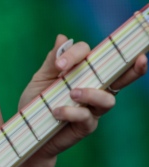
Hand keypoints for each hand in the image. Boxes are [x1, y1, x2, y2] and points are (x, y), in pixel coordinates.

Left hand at [19, 34, 147, 160]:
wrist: (28, 128)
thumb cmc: (36, 100)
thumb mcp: (41, 78)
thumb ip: (53, 61)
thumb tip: (62, 38)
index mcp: (84, 72)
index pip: (92, 55)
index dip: (78, 54)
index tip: (59, 65)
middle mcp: (94, 88)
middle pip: (120, 76)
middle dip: (134, 68)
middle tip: (141, 58)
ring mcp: (93, 107)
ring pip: (108, 99)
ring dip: (91, 94)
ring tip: (72, 94)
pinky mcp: (87, 125)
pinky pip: (87, 116)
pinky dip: (71, 112)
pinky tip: (57, 112)